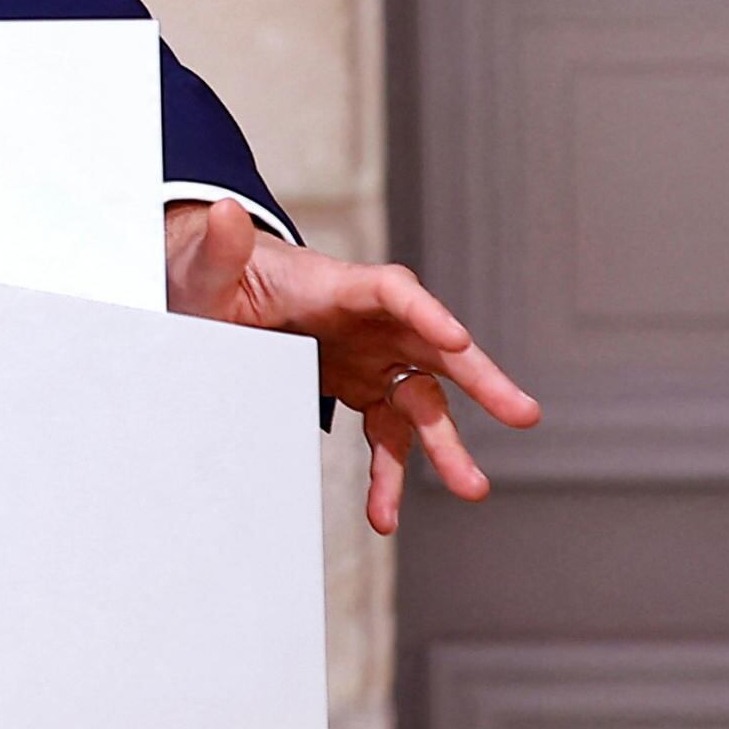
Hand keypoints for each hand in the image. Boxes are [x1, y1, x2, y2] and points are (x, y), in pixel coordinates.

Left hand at [164, 199, 539, 534]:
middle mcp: (367, 322)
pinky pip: (387, 436)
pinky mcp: (361, 387)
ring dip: (446, 446)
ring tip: (471, 487)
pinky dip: (388, 475)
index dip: (426, 313)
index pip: (393, 292)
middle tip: (522, 413)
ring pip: (422, 402)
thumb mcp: (205, 265)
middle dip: (481, 379)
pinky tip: (385, 515)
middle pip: (435, 346)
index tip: (458, 337)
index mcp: (335, 285)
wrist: (212, 295)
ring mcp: (370, 357)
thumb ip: (218, 247)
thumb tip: (223, 213)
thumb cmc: (214, 274)